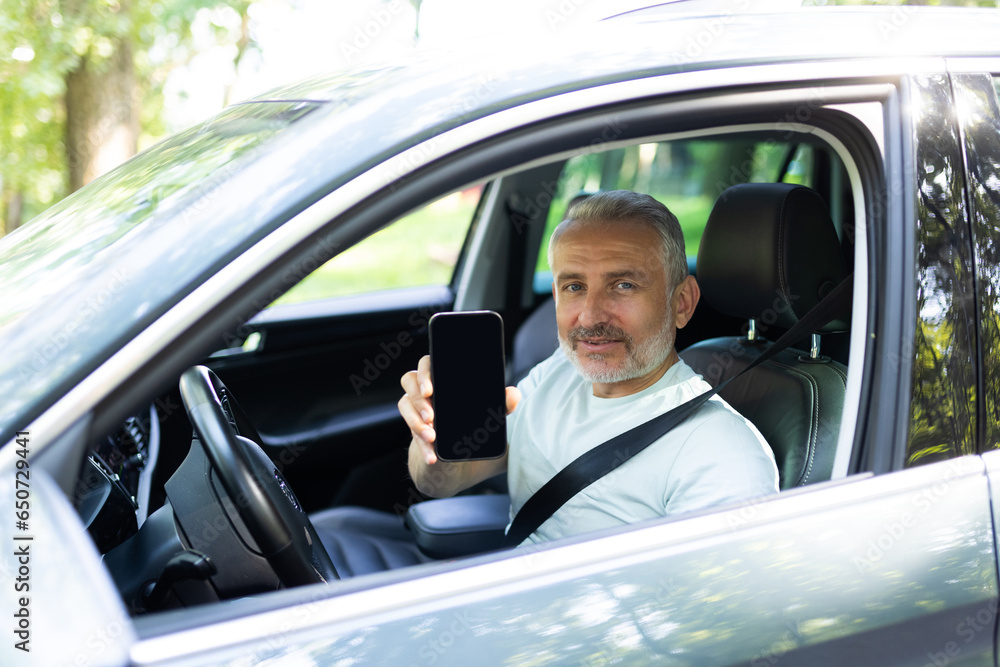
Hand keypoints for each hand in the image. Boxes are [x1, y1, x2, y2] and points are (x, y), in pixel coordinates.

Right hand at [399, 355, 520, 465]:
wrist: (459, 462)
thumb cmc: (474, 430)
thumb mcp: (490, 420)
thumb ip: (502, 406)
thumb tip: (513, 394)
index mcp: (443, 380)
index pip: (428, 364)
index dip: (425, 372)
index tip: (431, 389)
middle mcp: (426, 391)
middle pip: (409, 379)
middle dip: (419, 398)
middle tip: (432, 416)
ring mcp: (417, 409)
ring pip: (405, 404)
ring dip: (416, 422)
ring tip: (432, 436)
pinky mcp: (414, 429)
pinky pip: (409, 432)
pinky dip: (422, 446)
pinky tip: (433, 456)